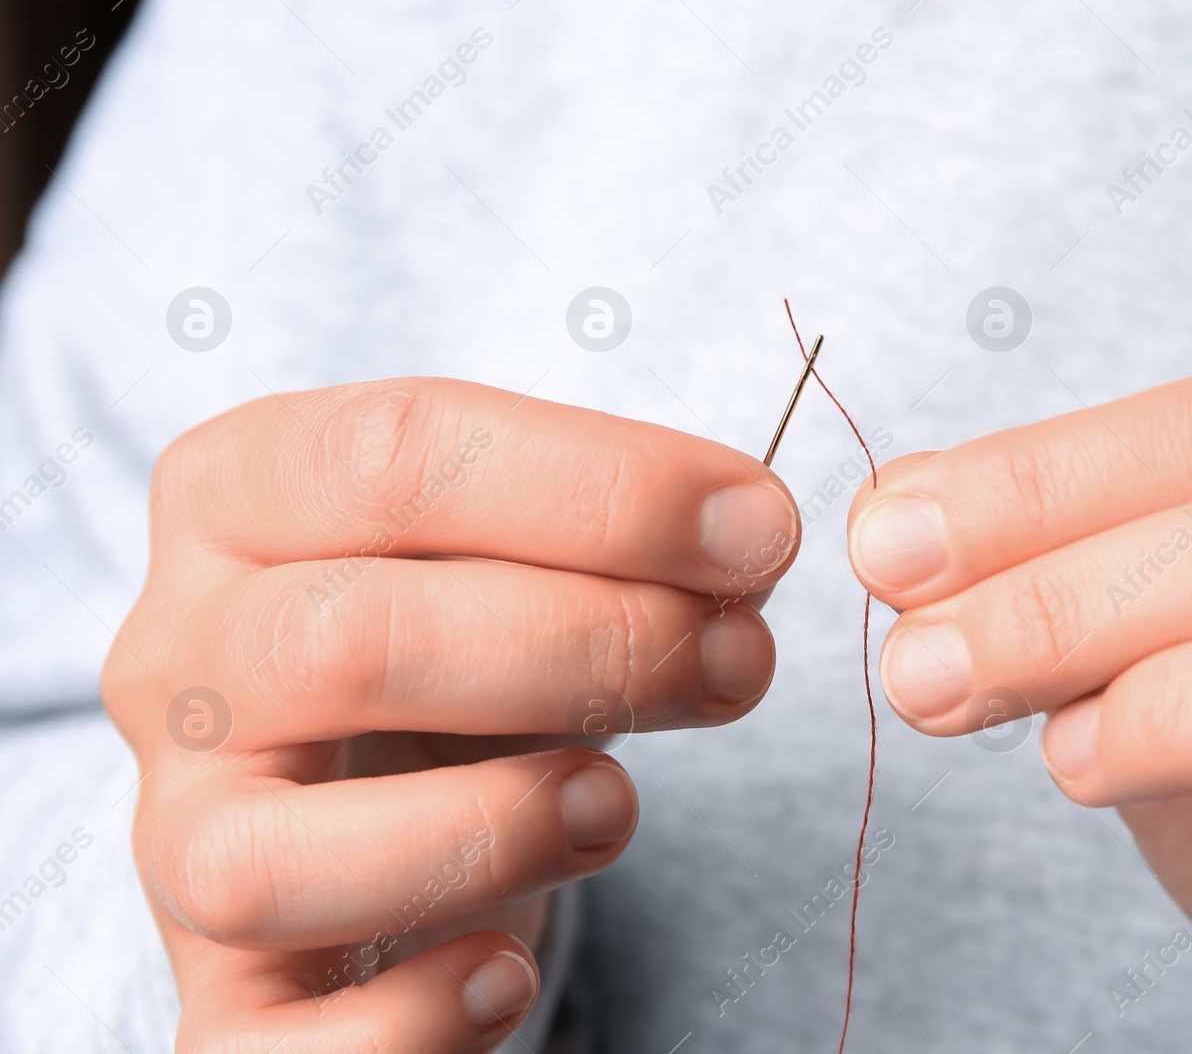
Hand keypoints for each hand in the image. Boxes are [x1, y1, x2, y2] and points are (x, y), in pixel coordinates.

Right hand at [103, 378, 796, 1052]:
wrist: (375, 770)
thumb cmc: (460, 631)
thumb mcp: (517, 544)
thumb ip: (619, 537)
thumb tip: (746, 544)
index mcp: (240, 496)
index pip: (396, 454)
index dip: (604, 491)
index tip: (756, 528)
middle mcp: (177, 662)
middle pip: (347, 642)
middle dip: (584, 646)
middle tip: (733, 659)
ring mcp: (178, 834)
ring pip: (266, 857)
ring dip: (485, 830)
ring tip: (616, 806)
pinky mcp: (221, 991)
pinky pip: (261, 1044)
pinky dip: (403, 1022)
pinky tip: (508, 971)